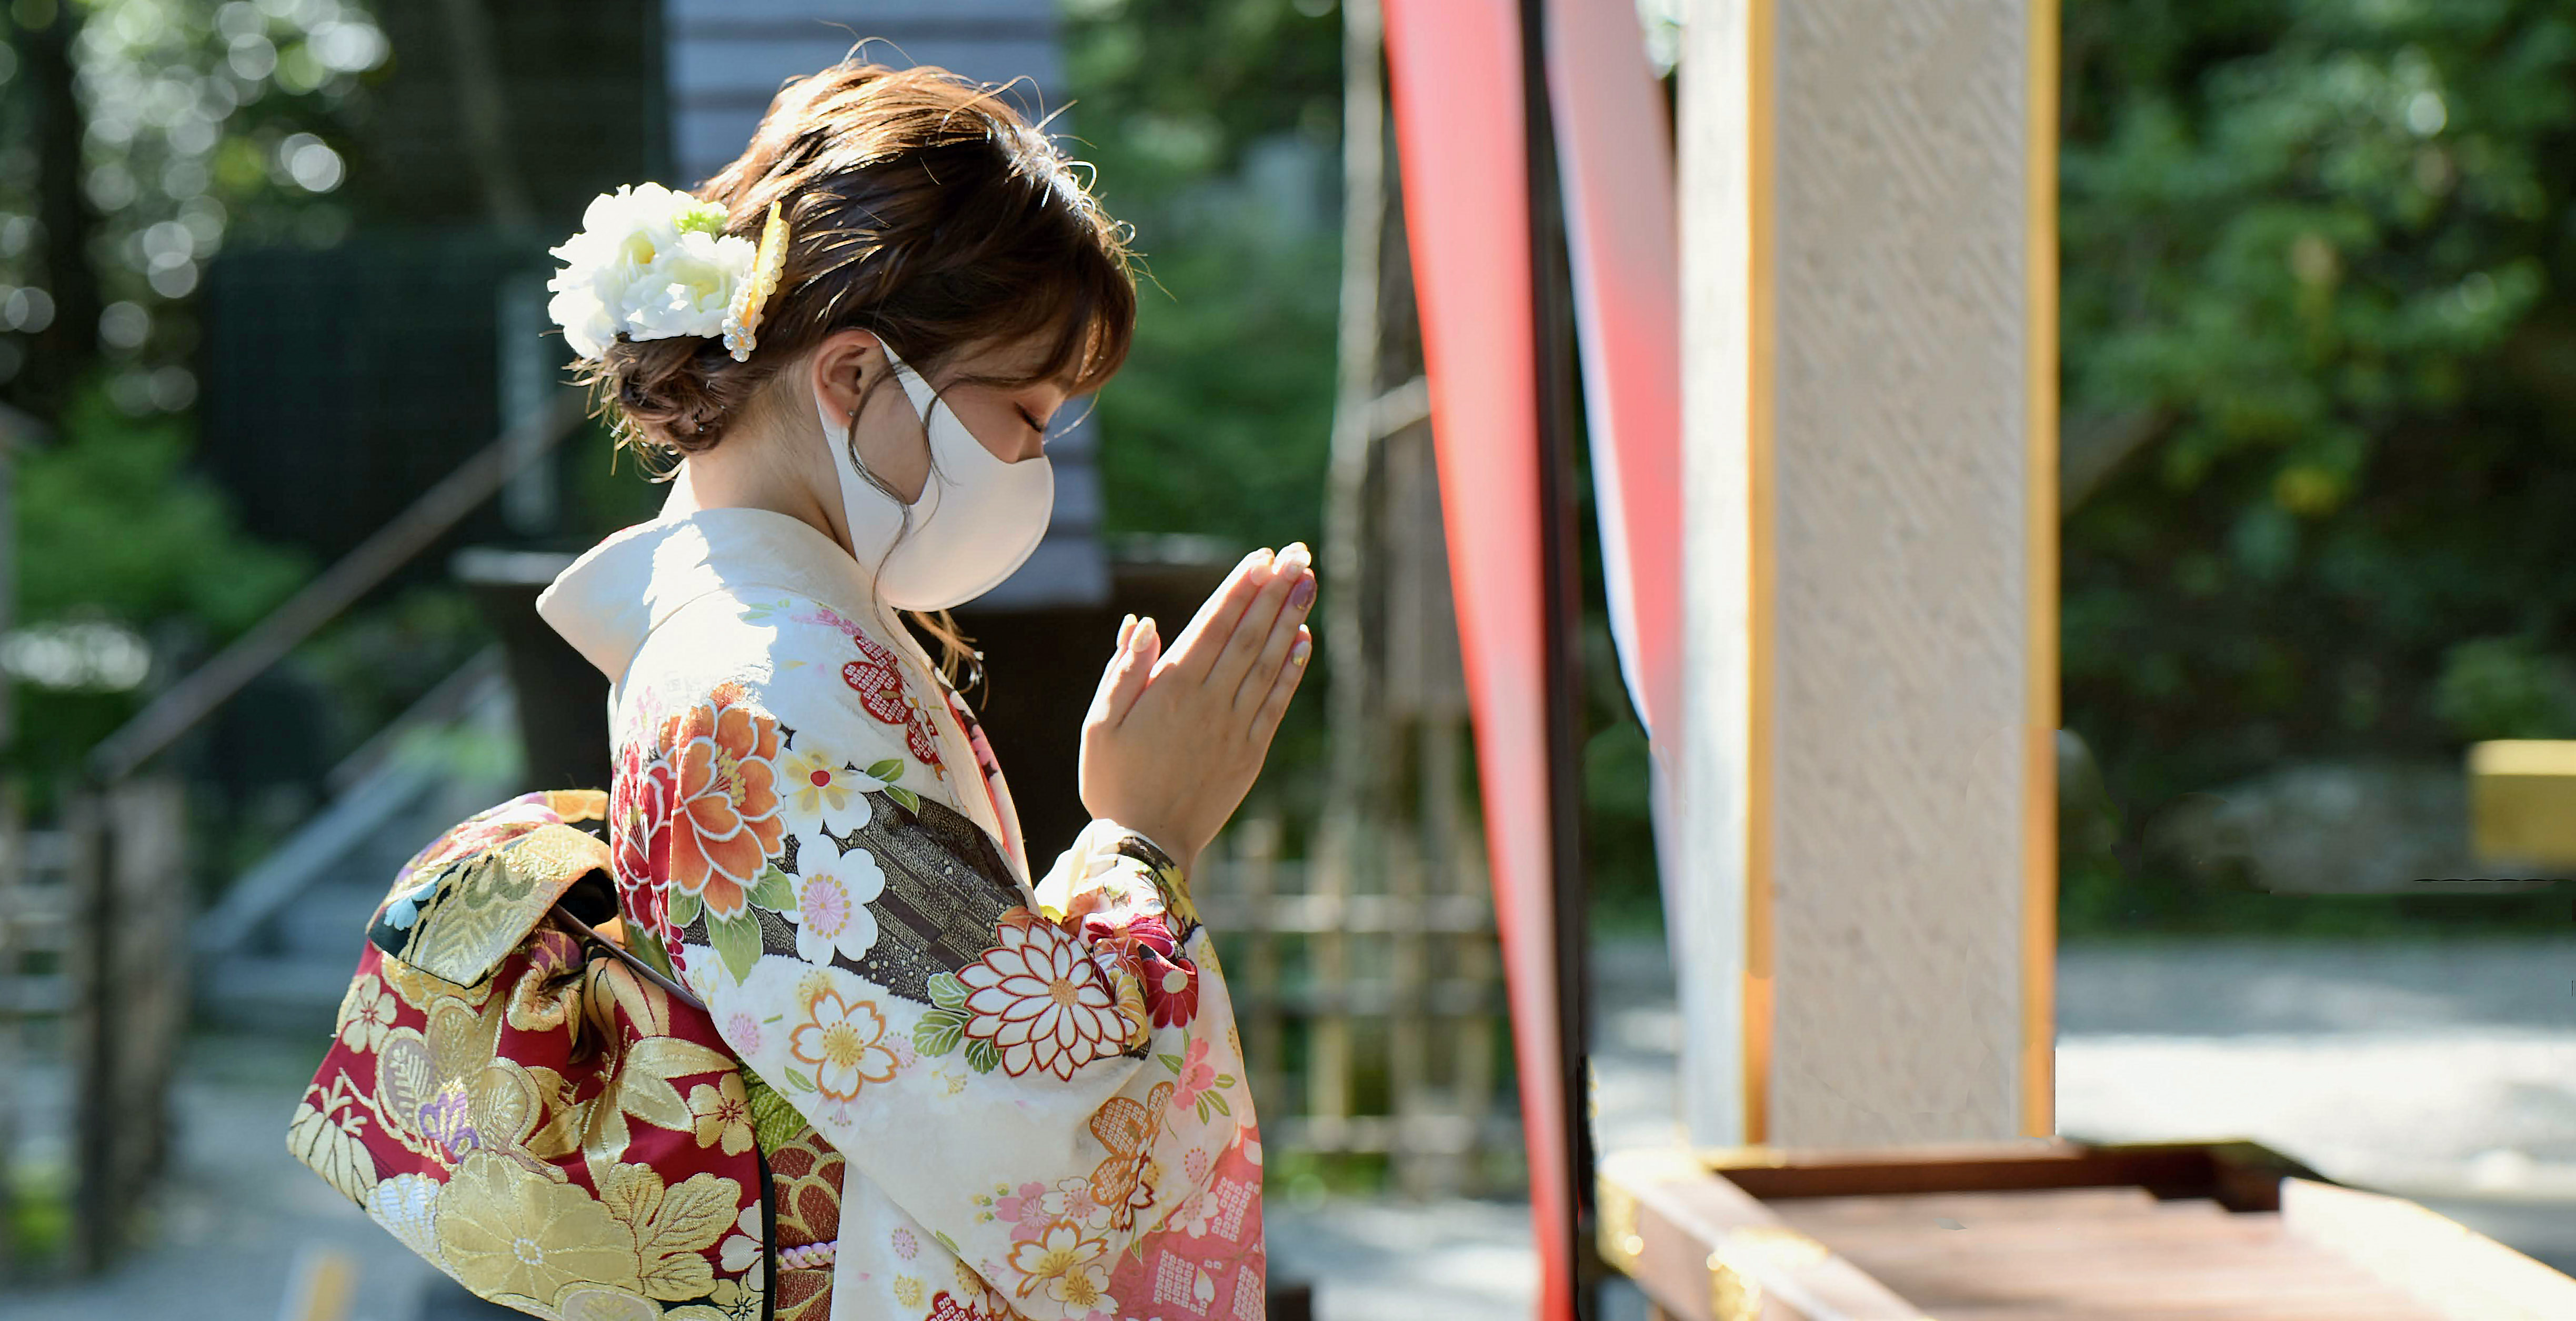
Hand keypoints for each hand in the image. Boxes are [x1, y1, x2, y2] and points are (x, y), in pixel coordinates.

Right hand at [1079, 543, 1316, 875]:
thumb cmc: (1113, 782)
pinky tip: (1305, 640)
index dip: (1241, 588)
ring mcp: (1236, 728)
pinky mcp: (1251, 752)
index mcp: (1172, 690)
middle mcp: (1211, 703)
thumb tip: (1145, 623)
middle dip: (1275, 591)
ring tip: (1309, 582)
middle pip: (1250, 635)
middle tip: (1298, 555)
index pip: (1215, 625)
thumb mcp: (1099, 725)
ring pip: (1268, 662)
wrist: (1147, 845)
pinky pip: (1277, 702)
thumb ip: (1124, 672)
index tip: (1263, 556)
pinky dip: (1293, 669)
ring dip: (1290, 620)